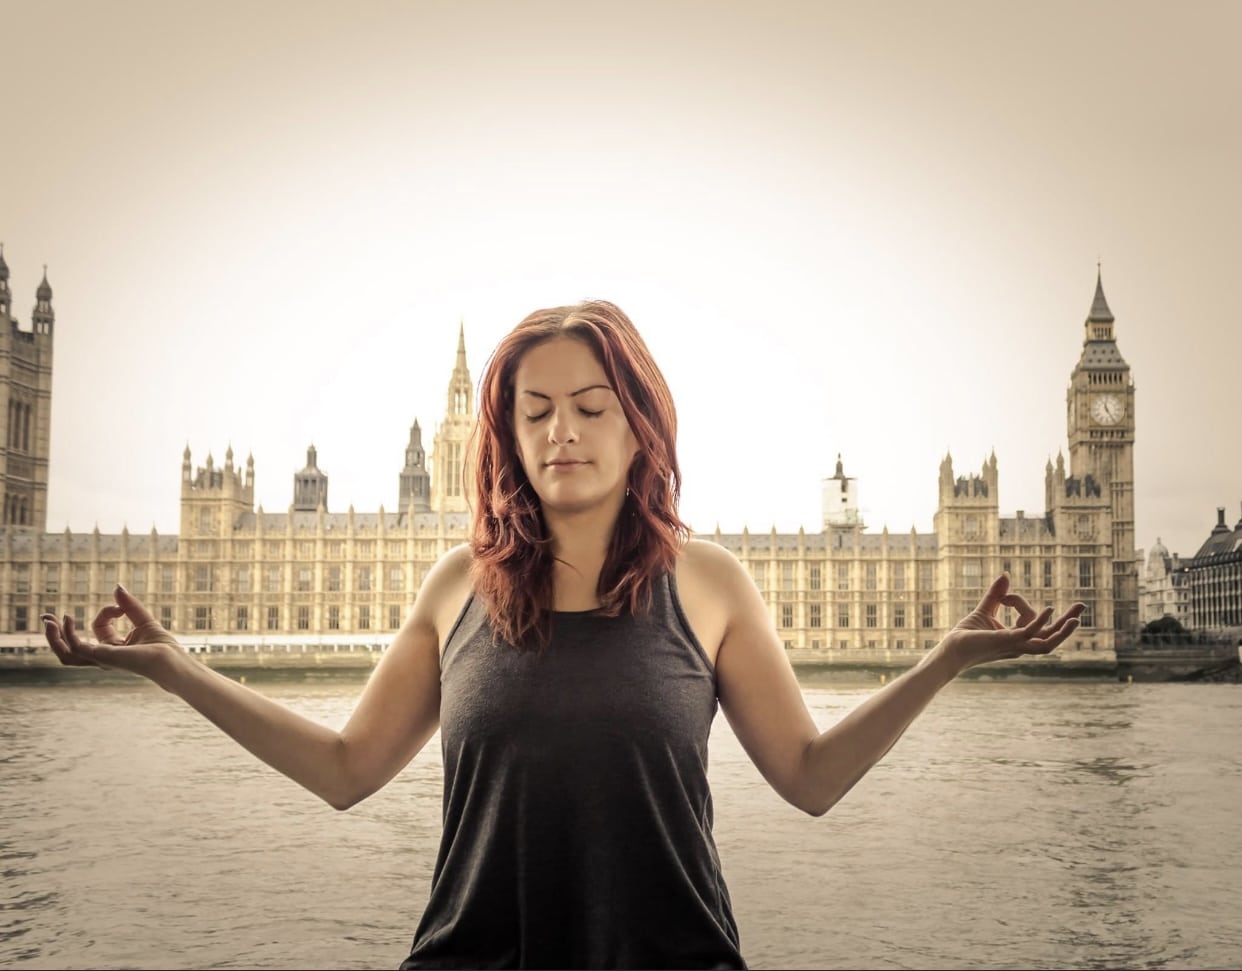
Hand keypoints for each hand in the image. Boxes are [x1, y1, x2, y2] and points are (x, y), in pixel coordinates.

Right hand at [41, 585, 186, 683]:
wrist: (170, 660)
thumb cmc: (162, 646)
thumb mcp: (143, 619)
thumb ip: (128, 605)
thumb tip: (116, 586)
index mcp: (113, 649)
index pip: (99, 627)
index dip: (106, 612)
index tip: (120, 606)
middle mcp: (104, 657)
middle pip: (71, 649)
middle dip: (56, 635)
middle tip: (47, 618)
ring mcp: (100, 659)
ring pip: (67, 654)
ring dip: (54, 638)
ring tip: (48, 620)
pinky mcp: (100, 657)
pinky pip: (75, 646)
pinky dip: (67, 633)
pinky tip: (67, 618)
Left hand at [942, 574, 1084, 671]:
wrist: (951, 650)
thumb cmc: (966, 636)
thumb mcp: (985, 610)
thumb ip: (996, 595)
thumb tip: (1005, 576)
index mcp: (1018, 639)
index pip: (1033, 621)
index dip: (1021, 603)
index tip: (1005, 595)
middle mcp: (1020, 645)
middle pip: (1051, 637)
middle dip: (1067, 624)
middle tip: (1082, 606)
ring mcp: (1015, 645)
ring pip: (1047, 643)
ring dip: (1063, 631)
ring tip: (1076, 618)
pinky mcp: (1006, 641)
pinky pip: (1029, 633)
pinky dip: (1040, 622)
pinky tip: (1049, 608)